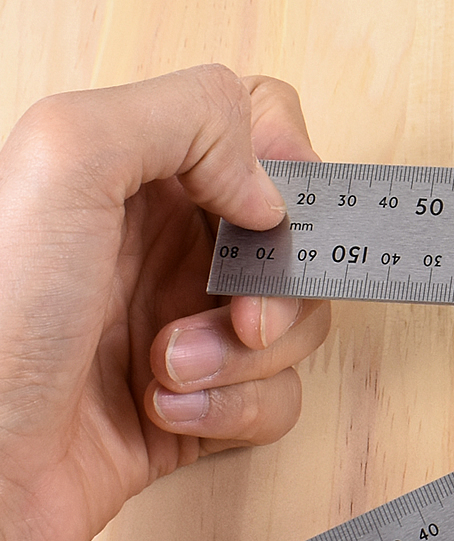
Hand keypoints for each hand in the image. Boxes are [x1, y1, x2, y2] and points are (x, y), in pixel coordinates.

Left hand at [0, 65, 330, 540]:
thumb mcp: (65, 164)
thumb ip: (187, 120)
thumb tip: (267, 189)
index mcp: (132, 176)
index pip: (252, 127)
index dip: (281, 166)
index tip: (266, 214)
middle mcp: (160, 247)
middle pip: (290, 239)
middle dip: (277, 284)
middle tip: (237, 313)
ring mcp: (184, 326)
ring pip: (293, 323)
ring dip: (244, 357)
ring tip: (167, 370)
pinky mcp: (201, 404)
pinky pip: (275, 397)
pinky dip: (234, 411)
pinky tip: (167, 414)